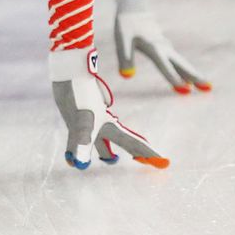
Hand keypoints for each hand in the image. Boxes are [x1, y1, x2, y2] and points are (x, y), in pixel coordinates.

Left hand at [49, 48, 167, 169]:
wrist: (68, 69)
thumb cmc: (78, 92)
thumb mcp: (81, 120)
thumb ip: (81, 143)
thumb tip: (78, 164)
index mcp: (110, 125)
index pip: (134, 143)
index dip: (149, 154)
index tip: (165, 162)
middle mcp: (103, 123)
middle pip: (124, 142)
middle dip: (135, 152)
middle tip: (145, 161)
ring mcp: (91, 119)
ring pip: (103, 140)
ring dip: (108, 150)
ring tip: (111, 159)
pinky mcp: (77, 115)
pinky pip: (82, 136)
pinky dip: (80, 147)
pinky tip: (74, 154)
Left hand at [110, 0, 209, 93]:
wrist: (134, 7)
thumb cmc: (127, 24)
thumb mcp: (122, 40)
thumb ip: (124, 58)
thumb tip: (127, 76)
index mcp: (154, 47)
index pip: (165, 66)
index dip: (174, 78)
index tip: (186, 90)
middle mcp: (163, 47)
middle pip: (182, 64)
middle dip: (195, 77)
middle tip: (209, 88)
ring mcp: (166, 46)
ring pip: (182, 62)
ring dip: (192, 74)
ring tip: (204, 86)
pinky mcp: (164, 46)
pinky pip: (177, 60)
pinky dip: (185, 69)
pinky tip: (188, 78)